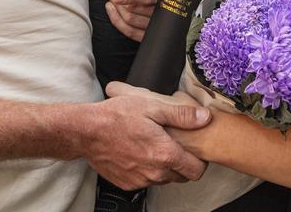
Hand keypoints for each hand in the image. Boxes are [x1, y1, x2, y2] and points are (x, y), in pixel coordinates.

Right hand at [82, 87, 210, 189]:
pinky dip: (146, 170)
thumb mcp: (151, 107)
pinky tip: (137, 153)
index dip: (199, 160)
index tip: (192, 149)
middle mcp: (155, 173)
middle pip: (182, 176)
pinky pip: (146, 181)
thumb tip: (205, 117)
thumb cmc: (116, 116)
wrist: (86, 132)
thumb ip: (181, 115)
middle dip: (182, 163)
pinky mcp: (128, 184)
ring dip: (163, 167)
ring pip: (164, 179)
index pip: (197, 171)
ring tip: (151, 146)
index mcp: (165, 154)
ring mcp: (141, 180)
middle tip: (171, 144)